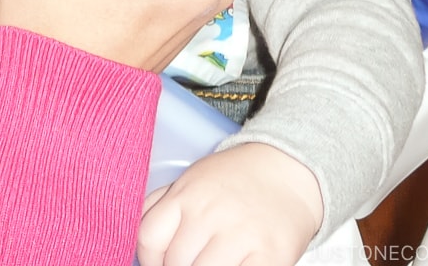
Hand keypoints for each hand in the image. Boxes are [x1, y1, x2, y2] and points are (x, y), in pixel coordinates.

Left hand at [138, 143, 322, 264]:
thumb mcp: (193, 180)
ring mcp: (240, 234)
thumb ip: (161, 205)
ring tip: (213, 262)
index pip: (148, 237)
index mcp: (187, 193)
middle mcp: (210, 212)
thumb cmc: (234, 181)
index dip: (149, 260)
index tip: (160, 264)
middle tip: (192, 262)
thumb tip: (137, 243)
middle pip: (174, 263)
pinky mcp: (268, 256)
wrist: (290, 170)